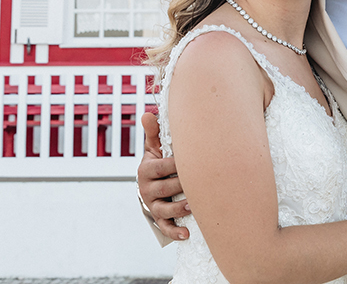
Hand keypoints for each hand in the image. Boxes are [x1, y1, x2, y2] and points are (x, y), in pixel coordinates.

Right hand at [137, 112, 190, 240]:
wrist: (153, 181)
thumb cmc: (158, 160)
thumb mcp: (155, 146)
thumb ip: (154, 132)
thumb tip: (148, 114)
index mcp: (146, 169)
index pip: (160, 167)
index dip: (175, 165)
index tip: (191, 160)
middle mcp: (146, 189)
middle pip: (165, 188)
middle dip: (182, 185)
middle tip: (200, 182)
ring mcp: (152, 205)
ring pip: (164, 209)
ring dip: (179, 208)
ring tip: (194, 205)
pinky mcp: (159, 218)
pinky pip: (165, 227)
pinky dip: (174, 232)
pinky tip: (186, 233)